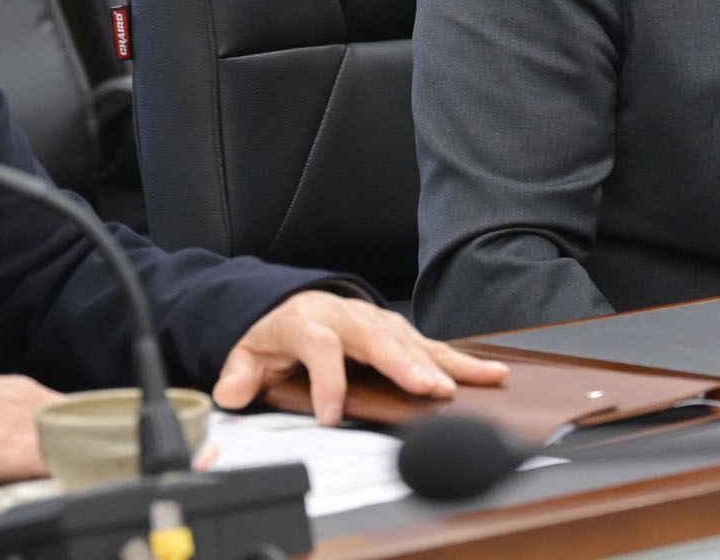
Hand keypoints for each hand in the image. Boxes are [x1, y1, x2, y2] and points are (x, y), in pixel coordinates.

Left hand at [211, 291, 508, 424]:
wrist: (292, 303)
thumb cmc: (277, 333)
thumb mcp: (246, 351)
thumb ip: (239, 373)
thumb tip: (232, 392)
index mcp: (310, 322)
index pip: (322, 348)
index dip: (328, 381)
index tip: (332, 416)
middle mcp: (350, 317)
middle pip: (381, 340)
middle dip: (408, 365)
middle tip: (431, 389)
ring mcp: (378, 321)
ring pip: (414, 340)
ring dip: (445, 362)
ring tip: (476, 380)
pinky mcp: (397, 330)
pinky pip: (430, 343)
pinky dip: (459, 359)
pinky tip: (487, 372)